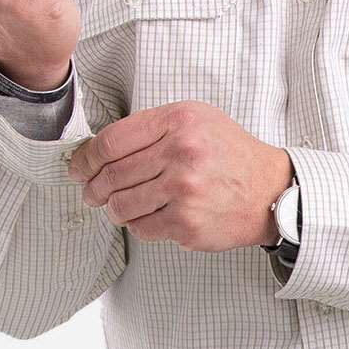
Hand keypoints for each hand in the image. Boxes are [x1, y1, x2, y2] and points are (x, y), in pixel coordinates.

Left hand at [66, 101, 294, 250]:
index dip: (86, 158)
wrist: (269, 189)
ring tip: (120, 206)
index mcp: (178, 121)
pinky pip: (141, 228)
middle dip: (93, 187)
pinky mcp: (186, 223)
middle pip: (111, 175)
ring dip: (113, 209)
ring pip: (120, 205)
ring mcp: (183, 191)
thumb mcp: (196, 120)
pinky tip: (151, 216)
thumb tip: (101, 149)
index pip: (111, 141)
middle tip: (90, 192)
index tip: (79, 167)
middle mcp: (180, 153)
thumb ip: (152, 127)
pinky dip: (139, 225)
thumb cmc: (229, 154)